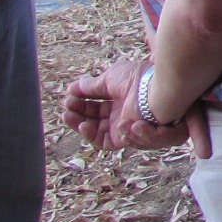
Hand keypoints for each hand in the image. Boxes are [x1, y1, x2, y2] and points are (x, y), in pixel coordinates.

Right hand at [61, 59, 210, 156]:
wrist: (155, 88)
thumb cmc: (137, 78)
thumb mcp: (110, 78)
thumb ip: (90, 86)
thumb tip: (71, 88)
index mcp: (120, 98)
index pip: (95, 105)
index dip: (80, 103)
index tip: (67, 98)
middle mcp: (123, 113)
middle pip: (94, 121)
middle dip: (77, 116)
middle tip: (65, 110)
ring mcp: (127, 126)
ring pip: (98, 134)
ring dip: (82, 126)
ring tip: (73, 117)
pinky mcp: (129, 138)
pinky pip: (108, 143)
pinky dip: (94, 135)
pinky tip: (86, 125)